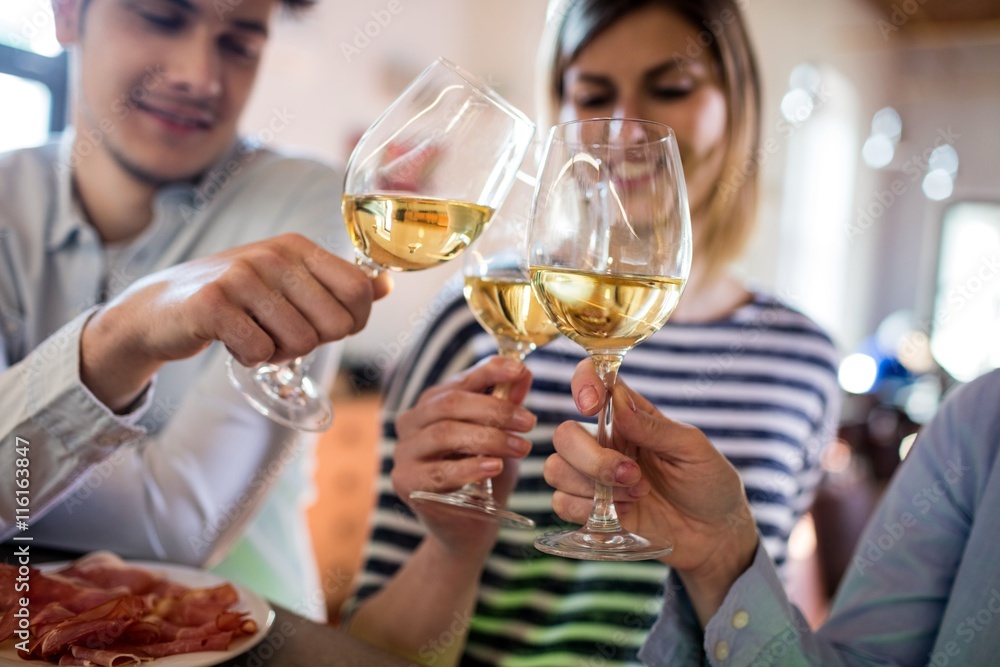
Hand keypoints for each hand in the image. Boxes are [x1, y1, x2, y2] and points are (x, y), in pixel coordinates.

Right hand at [81, 233, 389, 409]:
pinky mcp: (212, 303)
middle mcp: (274, 254)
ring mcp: (242, 275)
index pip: (359, 291)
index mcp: (298, 246)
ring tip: (252, 333)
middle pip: (334, 324)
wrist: (160, 309)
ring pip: (300, 343)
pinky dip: (250, 359)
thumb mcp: (289, 283)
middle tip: (279, 332)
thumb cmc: (236, 299)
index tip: (323, 326)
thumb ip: (339, 285)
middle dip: (313, 342)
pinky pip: (261, 352)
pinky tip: (230, 341)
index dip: (351, 323)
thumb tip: (386, 285)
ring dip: (278, 352)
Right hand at [392, 355, 534, 557]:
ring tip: (521, 447)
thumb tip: (523, 374)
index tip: (519, 370)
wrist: (466, 529)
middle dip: (494, 410)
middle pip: (450, 404)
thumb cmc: (484, 478)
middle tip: (529, 422)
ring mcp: (404, 453)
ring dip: (488, 438)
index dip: (490, 370)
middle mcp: (411, 423)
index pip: (460, 381)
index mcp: (432, 404)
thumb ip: (506, 407)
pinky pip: (437, 471)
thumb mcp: (500, 438)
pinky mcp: (405, 482)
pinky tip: (495, 466)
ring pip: (444, 433)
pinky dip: (469, 467)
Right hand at [545, 361, 757, 620]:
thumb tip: (617, 399)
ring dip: (595, 487)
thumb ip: (654, 427)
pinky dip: (590, 511)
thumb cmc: (710, 484)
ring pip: (556, 469)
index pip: (591, 383)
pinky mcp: (591, 510)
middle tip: (632, 475)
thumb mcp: (693, 449)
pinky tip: (624, 514)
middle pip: (565, 435)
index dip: (582, 384)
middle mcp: (605, 443)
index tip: (591, 405)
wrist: (715, 536)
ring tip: (636, 496)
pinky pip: (561, 503)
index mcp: (629, 418)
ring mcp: (594, 478)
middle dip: (592, 459)